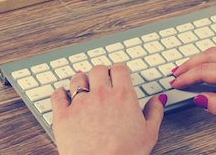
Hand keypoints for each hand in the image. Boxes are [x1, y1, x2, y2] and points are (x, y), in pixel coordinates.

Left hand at [51, 63, 166, 154]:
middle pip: (98, 70)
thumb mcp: (149, 134)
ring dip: (80, 79)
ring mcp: (80, 103)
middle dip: (100, 72)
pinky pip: (57, 95)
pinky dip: (60, 92)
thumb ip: (155, 112)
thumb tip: (158, 99)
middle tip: (100, 78)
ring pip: (77, 79)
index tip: (117, 73)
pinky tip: (62, 93)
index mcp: (123, 96)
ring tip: (81, 82)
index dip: (118, 69)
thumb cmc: (125, 154)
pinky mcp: (63, 115)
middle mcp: (101, 94)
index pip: (119, 69)